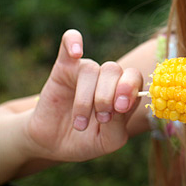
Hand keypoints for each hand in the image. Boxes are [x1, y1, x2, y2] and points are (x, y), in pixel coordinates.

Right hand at [24, 29, 142, 162]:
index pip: (134, 78)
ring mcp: (85, 71)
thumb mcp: (107, 142)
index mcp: (123, 92)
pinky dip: (73, 41)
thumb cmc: (86, 141)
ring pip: (92, 69)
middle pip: (114, 69)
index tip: (119, 108)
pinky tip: (75, 52)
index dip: (129, 89)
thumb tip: (120, 107)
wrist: (51, 144)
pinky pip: (69, 41)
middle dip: (108, 94)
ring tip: (80, 124)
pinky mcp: (63, 67)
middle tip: (101, 118)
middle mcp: (108, 78)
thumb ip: (118, 125)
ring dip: (86, 99)